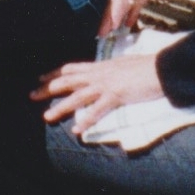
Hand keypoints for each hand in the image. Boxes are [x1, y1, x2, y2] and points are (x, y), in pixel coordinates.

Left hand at [33, 55, 164, 134]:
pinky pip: (98, 110)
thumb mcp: (123, 65)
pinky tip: (77, 129)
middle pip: (67, 81)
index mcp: (100, 66)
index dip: (54, 73)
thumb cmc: (146, 66)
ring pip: (77, 96)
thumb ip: (111, 70)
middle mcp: (99, 74)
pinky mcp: (116, 96)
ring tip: (46, 117)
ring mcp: (106, 85)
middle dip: (48, 88)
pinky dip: (86, 120)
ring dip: (61, 107)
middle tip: (32, 95)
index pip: (71, 68)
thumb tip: (107, 74)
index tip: (40, 77)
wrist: (161, 67)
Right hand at [100, 0, 185, 35]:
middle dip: (107, 18)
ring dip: (114, 18)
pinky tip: (127, 25)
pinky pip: (133, 4)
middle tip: (100, 35)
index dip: (114, 11)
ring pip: (122, 5)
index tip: (111, 26)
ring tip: (107, 33)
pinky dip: (129, 14)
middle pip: (116, 3)